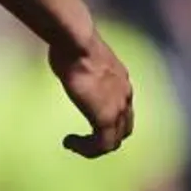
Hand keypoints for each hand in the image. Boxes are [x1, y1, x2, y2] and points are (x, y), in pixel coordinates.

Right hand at [49, 31, 133, 157]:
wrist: (77, 44)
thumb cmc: (72, 41)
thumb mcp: (80, 54)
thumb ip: (80, 62)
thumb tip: (65, 53)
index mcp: (120, 80)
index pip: (123, 107)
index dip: (110, 118)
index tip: (87, 118)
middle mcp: (125, 96)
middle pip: (124, 128)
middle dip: (107, 137)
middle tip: (86, 139)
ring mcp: (117, 108)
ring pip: (114, 140)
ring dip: (95, 146)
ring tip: (76, 145)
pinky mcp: (105, 118)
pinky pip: (101, 145)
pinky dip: (87, 149)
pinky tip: (70, 143)